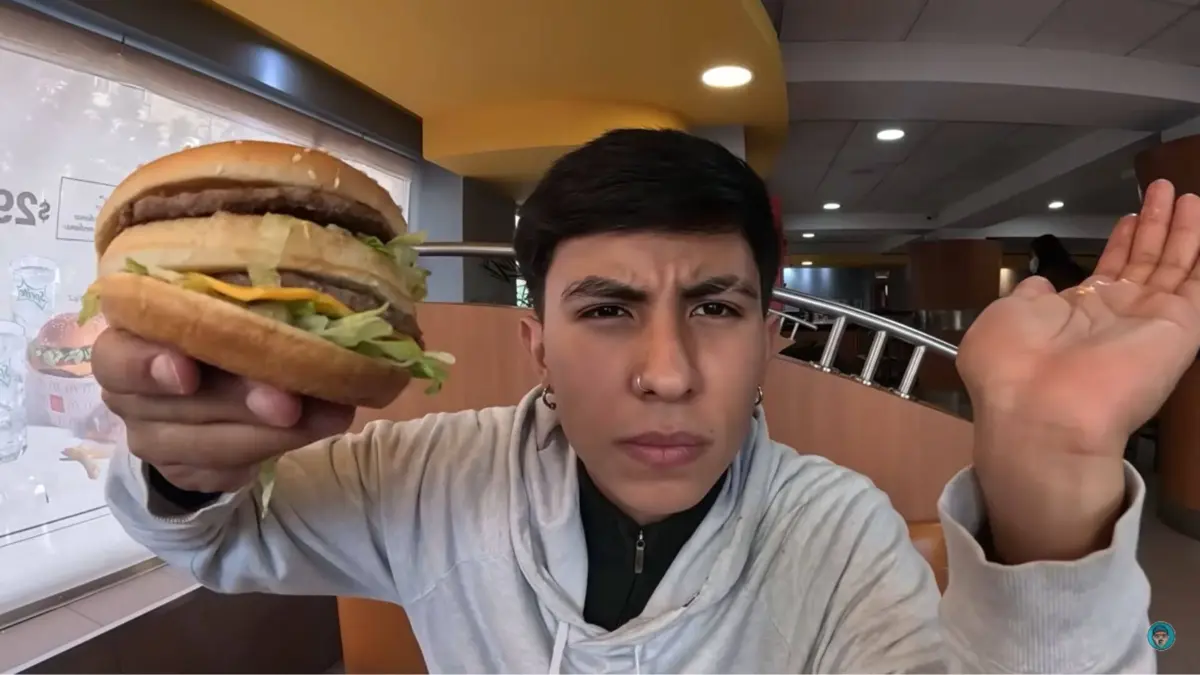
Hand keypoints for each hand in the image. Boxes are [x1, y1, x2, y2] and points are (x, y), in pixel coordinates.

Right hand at [93, 329, 354, 492]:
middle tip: (291, 401)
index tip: (187, 374)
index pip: (117, 355)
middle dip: (242, 399)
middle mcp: (127, 393)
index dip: (149, 365)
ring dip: (273, 431)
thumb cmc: (218, 333)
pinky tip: (316, 428)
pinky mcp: (183, 472)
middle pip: (180, 403)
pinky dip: (277, 448)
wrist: (210, 394)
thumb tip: (303, 312)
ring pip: (210, 443)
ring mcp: (151, 438)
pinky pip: (228, 468)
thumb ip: (241, 314)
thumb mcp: (224, 313)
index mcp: (126, 339)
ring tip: (331, 413)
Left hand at [957, 179, 1199, 561]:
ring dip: (1182, 230)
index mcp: (1073, 314)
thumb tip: (1039, 285)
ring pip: (1173, 266)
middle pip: (1143, 262)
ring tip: (1187, 195)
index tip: (1130, 215)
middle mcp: (1114, 317)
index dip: (1120, 242)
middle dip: (1155, 225)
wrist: (1043, 413)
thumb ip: (1027, 298)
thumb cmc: (1012, 366)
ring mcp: (1148, 323)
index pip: (1106, 271)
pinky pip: (1198, 286)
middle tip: (1165, 189)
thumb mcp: (1004, 318)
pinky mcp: (1179, 330)